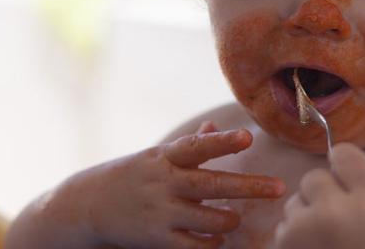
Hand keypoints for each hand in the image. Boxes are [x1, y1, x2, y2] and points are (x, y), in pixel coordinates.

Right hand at [57, 121, 284, 248]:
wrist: (86, 206)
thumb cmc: (131, 175)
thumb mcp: (155, 155)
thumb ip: (189, 145)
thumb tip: (214, 128)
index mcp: (165, 157)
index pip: (198, 147)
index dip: (222, 142)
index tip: (247, 137)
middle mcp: (165, 183)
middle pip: (213, 185)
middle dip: (249, 187)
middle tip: (278, 188)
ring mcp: (160, 212)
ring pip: (209, 219)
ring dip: (229, 219)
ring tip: (235, 217)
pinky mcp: (156, 239)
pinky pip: (193, 246)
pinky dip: (212, 243)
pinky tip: (218, 239)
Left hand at [274, 143, 364, 248]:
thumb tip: (335, 161)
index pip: (345, 154)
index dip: (342, 166)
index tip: (345, 178)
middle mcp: (337, 210)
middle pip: (313, 177)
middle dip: (320, 195)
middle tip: (336, 222)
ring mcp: (306, 229)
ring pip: (294, 203)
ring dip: (304, 218)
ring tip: (325, 246)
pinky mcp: (284, 246)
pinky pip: (283, 228)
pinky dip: (293, 241)